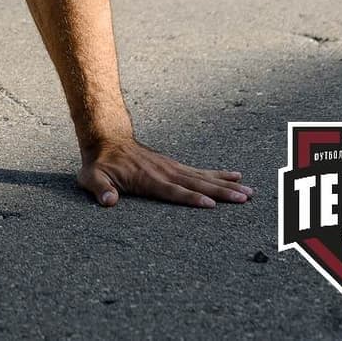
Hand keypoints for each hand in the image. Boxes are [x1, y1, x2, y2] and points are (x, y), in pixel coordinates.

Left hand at [79, 137, 252, 208]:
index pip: (173, 191)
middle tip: (245, 198)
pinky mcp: (175, 165)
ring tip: (249, 191)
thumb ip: (100, 188)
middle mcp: (165, 172)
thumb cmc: (100, 163)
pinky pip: (200, 171)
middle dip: (221, 192)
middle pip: (197, 184)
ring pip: (203, 178)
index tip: (211, 205)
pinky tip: (236, 176)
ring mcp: (172, 168)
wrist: (107, 138)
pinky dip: (219, 174)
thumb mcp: (92, 177)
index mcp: (148, 179)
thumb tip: (108, 201)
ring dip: (226, 185)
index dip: (191, 198)